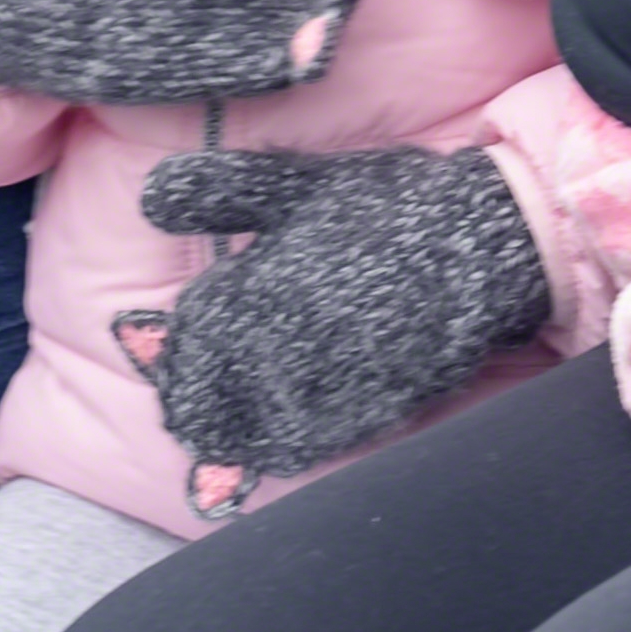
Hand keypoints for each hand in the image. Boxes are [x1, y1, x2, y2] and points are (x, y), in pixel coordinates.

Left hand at [121, 142, 550, 497]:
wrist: (481, 243)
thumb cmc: (384, 206)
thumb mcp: (298, 182)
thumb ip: (221, 192)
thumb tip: (150, 197)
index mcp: (258, 285)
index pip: (191, 340)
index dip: (174, 357)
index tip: (170, 362)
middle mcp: (284, 342)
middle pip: (211, 396)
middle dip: (193, 403)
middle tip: (186, 408)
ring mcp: (328, 383)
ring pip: (252, 430)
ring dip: (229, 434)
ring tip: (221, 433)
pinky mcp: (369, 411)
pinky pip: (308, 446)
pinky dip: (281, 449)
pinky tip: (275, 443)